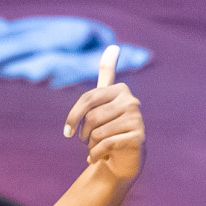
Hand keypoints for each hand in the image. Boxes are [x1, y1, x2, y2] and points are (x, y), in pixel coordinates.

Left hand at [63, 46, 143, 179]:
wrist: (122, 159)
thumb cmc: (108, 128)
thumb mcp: (103, 101)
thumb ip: (107, 74)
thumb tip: (113, 46)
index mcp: (120, 90)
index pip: (87, 99)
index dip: (73, 117)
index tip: (67, 132)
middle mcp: (132, 101)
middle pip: (91, 117)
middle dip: (83, 134)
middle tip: (89, 141)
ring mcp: (137, 119)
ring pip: (97, 132)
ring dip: (90, 145)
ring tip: (98, 147)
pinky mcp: (138, 137)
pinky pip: (104, 145)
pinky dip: (95, 155)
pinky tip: (99, 157)